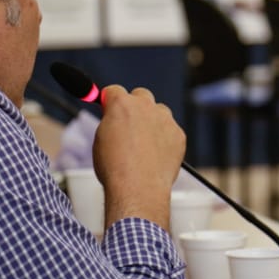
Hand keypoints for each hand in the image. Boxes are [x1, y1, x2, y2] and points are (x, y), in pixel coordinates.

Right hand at [92, 85, 184, 228]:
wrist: (138, 188)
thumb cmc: (115, 168)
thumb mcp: (100, 140)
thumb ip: (109, 122)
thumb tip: (113, 118)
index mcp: (121, 105)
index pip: (114, 90)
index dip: (110, 100)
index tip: (109, 106)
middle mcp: (145, 107)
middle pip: (140, 95)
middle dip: (135, 105)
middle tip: (129, 124)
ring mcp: (164, 119)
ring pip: (159, 111)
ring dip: (152, 121)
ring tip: (143, 144)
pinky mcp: (178, 134)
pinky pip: (171, 130)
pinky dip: (165, 138)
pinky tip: (156, 155)